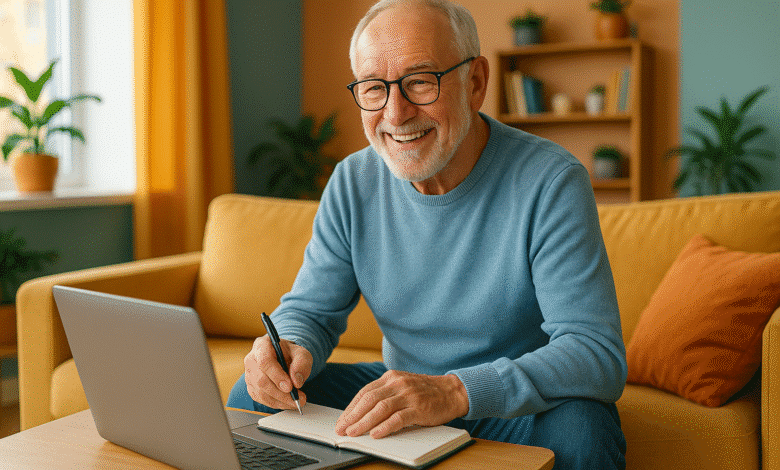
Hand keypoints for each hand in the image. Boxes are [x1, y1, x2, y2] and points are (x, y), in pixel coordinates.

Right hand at [244, 335, 312, 409]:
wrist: (284, 358)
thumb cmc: (290, 354)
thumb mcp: (301, 353)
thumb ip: (302, 363)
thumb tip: (296, 381)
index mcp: (262, 345)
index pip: (265, 361)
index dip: (276, 376)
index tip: (290, 387)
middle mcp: (251, 360)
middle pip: (261, 380)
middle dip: (281, 393)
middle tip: (298, 398)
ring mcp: (249, 375)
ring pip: (261, 393)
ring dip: (280, 400)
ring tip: (296, 401)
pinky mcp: (251, 388)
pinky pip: (262, 400)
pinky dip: (277, 403)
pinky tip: (288, 402)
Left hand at [334, 370, 468, 438]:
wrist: (452, 391)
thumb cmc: (425, 392)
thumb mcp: (402, 386)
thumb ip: (385, 394)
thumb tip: (362, 412)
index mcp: (391, 377)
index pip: (365, 392)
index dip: (351, 408)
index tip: (342, 421)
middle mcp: (398, 383)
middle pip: (369, 400)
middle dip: (353, 416)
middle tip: (342, 429)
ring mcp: (409, 395)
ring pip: (381, 408)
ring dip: (364, 422)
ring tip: (353, 433)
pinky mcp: (419, 408)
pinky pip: (399, 418)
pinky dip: (385, 427)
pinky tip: (376, 434)